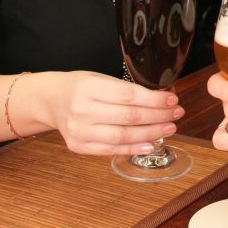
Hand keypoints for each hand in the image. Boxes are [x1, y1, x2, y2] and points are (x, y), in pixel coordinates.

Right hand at [46, 71, 184, 156]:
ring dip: (151, 133)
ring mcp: (79, 131)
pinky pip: (111, 149)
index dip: (154, 100)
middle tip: (177, 114)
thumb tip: (165, 96)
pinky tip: (150, 144)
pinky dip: (133, 148)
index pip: (129, 95)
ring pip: (123, 136)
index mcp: (88, 88)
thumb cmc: (80, 87)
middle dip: (158, 116)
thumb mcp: (101, 78)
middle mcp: (81, 110)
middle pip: (129, 117)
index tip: (173, 100)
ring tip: (169, 128)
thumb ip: (128, 88)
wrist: (50, 100)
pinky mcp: (78, 146)